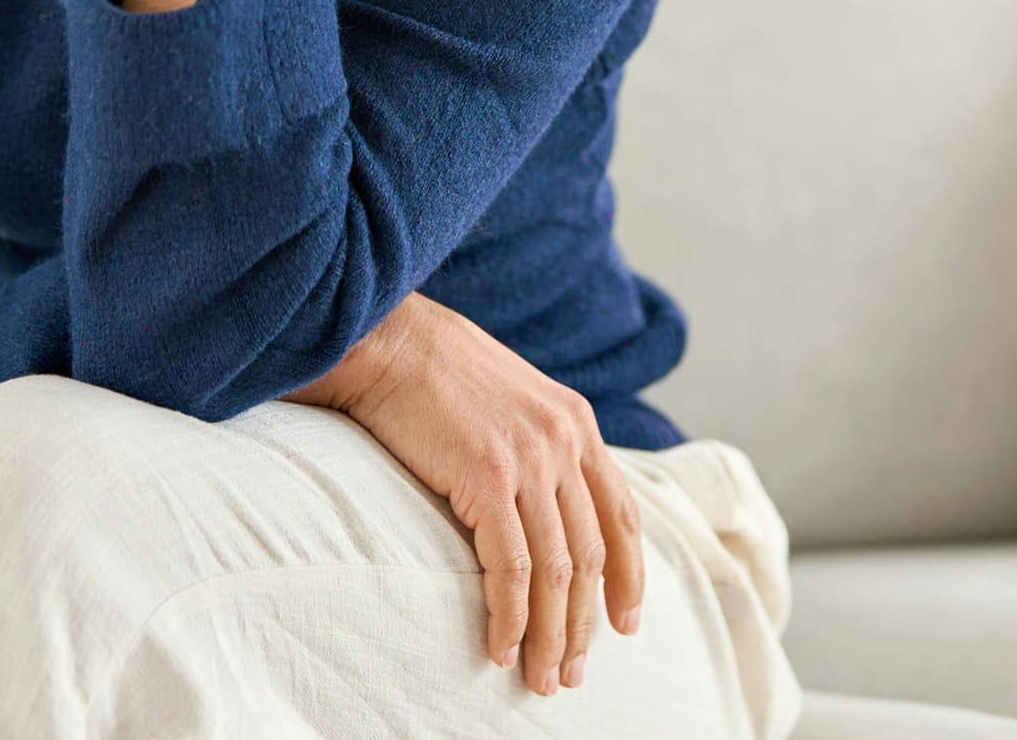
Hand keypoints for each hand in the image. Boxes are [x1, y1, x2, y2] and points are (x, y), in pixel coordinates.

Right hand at [333, 294, 646, 699]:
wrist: (387, 337)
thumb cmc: (434, 367)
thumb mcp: (510, 394)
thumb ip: (539, 441)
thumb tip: (544, 500)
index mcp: (575, 421)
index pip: (621, 514)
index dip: (629, 577)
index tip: (624, 625)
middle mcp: (564, 441)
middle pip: (592, 555)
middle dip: (584, 624)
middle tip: (571, 673)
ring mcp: (529, 459)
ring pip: (557, 572)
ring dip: (551, 636)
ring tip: (540, 679)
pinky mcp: (487, 477)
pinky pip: (511, 568)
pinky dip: (511, 618)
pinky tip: (501, 647)